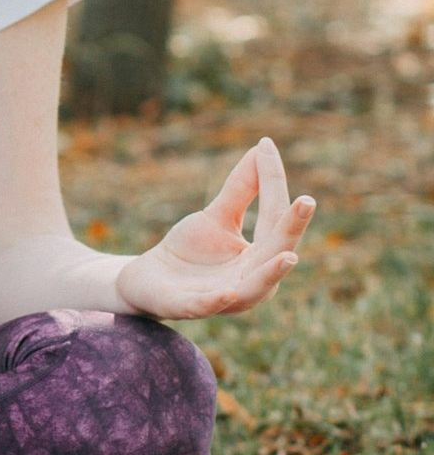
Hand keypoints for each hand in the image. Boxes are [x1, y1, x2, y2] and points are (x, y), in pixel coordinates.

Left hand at [115, 136, 316, 319]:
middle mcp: (249, 281)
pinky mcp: (189, 307)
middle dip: (292, 229)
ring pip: (253, 290)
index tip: (267, 146)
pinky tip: (227, 292)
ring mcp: (223, 297)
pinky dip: (217, 301)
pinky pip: (207, 307)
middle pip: (275, 253)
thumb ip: (241, 190)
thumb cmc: (189, 250)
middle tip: (306, 200)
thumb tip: (262, 149)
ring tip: (288, 256)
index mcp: (260, 257)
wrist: (148, 279)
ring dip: (271, 274)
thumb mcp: (216, 217)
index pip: (274, 218)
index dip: (272, 183)